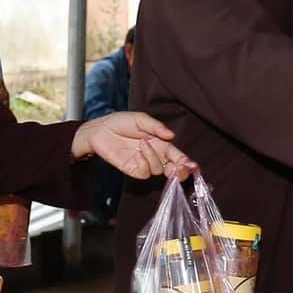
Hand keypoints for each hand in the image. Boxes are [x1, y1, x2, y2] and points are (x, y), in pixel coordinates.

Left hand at [73, 111, 193, 180]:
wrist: (100, 129)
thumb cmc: (120, 122)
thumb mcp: (141, 120)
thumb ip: (157, 127)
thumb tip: (171, 135)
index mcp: (161, 143)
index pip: (177, 156)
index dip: (186, 162)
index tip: (192, 165)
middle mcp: (155, 155)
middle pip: (172, 169)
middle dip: (180, 171)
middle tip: (181, 169)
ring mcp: (144, 163)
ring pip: (158, 169)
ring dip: (153, 157)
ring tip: (142, 143)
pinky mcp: (133, 169)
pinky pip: (144, 173)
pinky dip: (144, 163)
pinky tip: (137, 153)